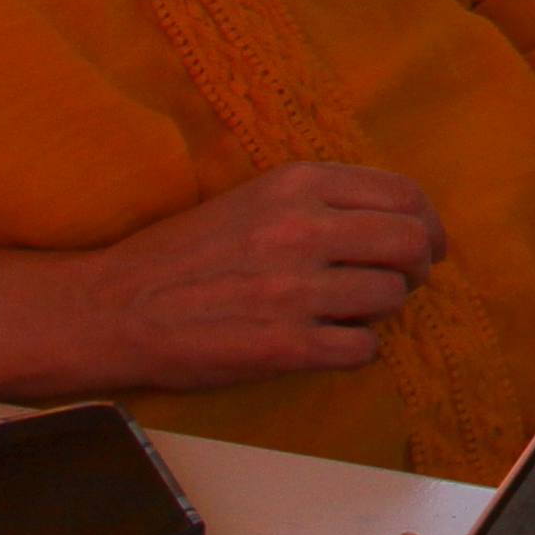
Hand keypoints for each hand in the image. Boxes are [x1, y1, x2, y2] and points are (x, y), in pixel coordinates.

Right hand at [0, 162, 446, 397]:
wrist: (110, 309)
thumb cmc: (186, 255)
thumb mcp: (257, 199)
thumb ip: (325, 201)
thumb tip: (402, 219)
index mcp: (297, 185)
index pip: (404, 194)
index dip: (425, 221)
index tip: (424, 240)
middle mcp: (301, 230)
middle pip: (410, 243)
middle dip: (416, 264)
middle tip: (400, 279)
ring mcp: (293, 290)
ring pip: (391, 297)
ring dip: (381, 309)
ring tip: (348, 310)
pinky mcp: (283, 346)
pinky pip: (361, 349)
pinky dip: (354, 349)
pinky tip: (327, 342)